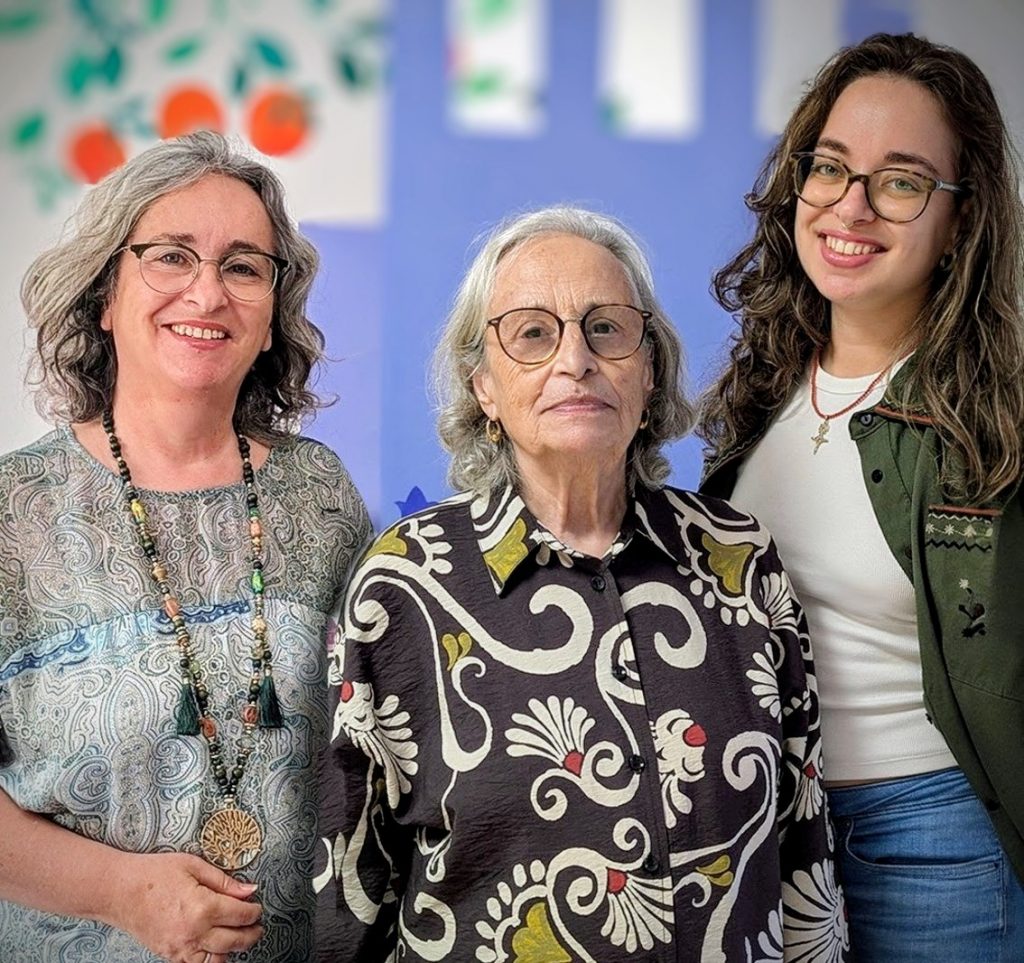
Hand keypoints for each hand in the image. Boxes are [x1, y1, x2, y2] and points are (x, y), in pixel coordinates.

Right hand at [106, 851, 263, 961]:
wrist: (118, 890)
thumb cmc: (153, 873)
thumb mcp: (194, 866)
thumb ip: (224, 881)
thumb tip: (249, 890)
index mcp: (203, 907)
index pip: (241, 915)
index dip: (254, 911)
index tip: (258, 907)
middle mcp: (193, 932)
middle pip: (235, 941)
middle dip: (251, 934)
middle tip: (257, 926)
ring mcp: (180, 948)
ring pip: (218, 960)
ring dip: (232, 950)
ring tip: (238, 937)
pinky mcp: (169, 955)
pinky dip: (210, 959)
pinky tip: (215, 946)